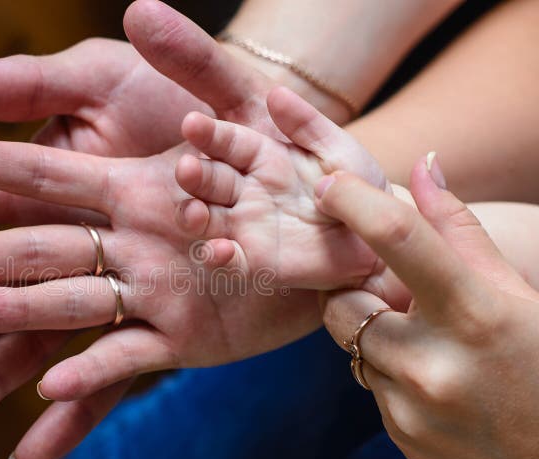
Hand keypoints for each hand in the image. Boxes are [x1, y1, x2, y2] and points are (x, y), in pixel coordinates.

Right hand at [0, 0, 348, 458]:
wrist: (312, 180)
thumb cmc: (228, 115)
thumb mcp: (134, 83)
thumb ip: (45, 80)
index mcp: (82, 181)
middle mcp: (96, 240)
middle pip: (1, 278)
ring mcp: (131, 290)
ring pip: (47, 334)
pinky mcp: (174, 332)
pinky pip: (118, 372)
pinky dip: (77, 406)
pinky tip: (31, 444)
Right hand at [172, 89, 385, 289]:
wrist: (377, 236)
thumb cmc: (356, 186)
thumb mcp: (336, 148)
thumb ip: (306, 123)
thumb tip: (275, 93)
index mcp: (260, 157)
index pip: (226, 142)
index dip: (209, 134)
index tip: (191, 123)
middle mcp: (244, 191)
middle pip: (208, 179)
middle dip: (194, 174)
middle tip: (185, 169)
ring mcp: (245, 226)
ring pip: (207, 218)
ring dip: (193, 214)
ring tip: (193, 212)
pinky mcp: (254, 261)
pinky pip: (228, 260)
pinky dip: (217, 257)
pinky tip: (218, 250)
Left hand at [317, 157, 538, 458]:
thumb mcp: (515, 292)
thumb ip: (460, 231)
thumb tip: (423, 165)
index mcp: (475, 313)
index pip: (398, 240)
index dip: (354, 202)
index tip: (328, 185)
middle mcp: (435, 361)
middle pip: (343, 304)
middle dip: (355, 295)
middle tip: (392, 299)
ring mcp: (412, 406)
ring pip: (352, 347)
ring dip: (375, 337)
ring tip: (427, 347)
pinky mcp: (399, 434)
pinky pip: (370, 386)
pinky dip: (391, 377)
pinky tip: (434, 386)